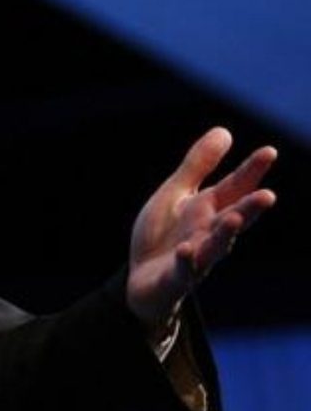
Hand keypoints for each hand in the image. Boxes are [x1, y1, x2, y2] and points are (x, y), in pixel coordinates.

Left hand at [126, 127, 276, 328]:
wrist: (142, 280)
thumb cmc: (164, 234)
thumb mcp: (176, 193)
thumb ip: (198, 165)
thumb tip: (225, 131)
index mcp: (208, 210)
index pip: (234, 188)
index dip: (250, 171)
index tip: (269, 151)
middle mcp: (207, 233)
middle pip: (232, 219)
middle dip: (250, 208)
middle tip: (268, 195)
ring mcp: (195, 258)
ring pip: (215, 247)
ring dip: (225, 234)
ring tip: (234, 218)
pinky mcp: (176, 278)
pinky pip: (183, 271)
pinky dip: (186, 262)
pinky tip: (187, 250)